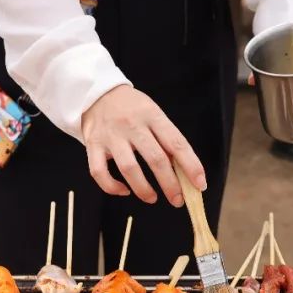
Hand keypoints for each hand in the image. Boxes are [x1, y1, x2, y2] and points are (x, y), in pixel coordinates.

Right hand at [80, 85, 205, 206]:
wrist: (97, 93)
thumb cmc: (132, 109)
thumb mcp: (153, 114)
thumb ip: (166, 139)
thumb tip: (184, 172)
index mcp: (152, 116)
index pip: (176, 143)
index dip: (191, 166)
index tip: (200, 185)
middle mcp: (132, 125)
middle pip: (156, 159)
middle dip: (170, 184)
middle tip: (178, 200)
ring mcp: (111, 135)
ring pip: (129, 168)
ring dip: (143, 189)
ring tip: (152, 198)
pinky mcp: (93, 144)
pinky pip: (99, 172)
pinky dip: (112, 187)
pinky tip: (124, 190)